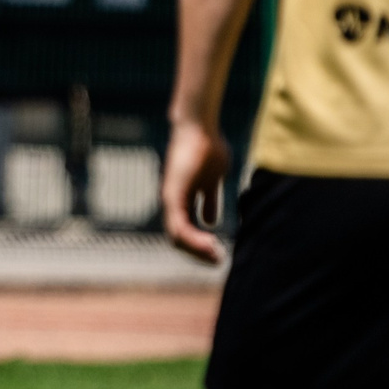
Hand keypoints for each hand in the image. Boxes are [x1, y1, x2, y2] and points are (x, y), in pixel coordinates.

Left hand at [161, 118, 231, 262]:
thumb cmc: (207, 149)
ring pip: (177, 236)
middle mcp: (172, 202)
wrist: (200, 127)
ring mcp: (171, 198)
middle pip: (179, 239)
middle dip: (198, 253)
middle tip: (217, 260)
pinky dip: (194, 239)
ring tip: (215, 256)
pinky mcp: (174, 194)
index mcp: (180, 201)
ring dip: (196, 250)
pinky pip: (180, 224)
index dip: (199, 246)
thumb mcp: (213, 180)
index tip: (217, 254)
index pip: (184, 232)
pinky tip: (210, 244)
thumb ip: (209, 200)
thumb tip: (210, 221)